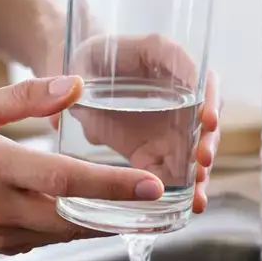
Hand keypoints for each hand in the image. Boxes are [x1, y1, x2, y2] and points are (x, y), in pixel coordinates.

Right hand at [0, 76, 165, 255]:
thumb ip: (24, 99)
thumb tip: (74, 85)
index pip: (63, 179)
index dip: (111, 185)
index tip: (148, 185)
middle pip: (73, 217)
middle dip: (121, 212)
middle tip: (159, 202)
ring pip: (63, 235)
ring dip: (101, 225)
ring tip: (137, 210)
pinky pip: (43, 241)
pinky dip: (69, 229)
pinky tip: (89, 215)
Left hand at [44, 33, 221, 213]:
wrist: (78, 74)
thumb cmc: (81, 62)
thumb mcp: (76, 65)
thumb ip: (68, 88)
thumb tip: (54, 121)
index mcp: (159, 53)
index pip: (191, 68)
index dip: (206, 94)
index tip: (206, 118)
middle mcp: (176, 85)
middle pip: (205, 110)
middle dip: (207, 138)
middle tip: (203, 160)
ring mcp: (173, 118)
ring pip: (197, 141)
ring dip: (201, 169)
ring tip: (198, 195)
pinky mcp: (162, 144)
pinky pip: (179, 164)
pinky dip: (185, 185)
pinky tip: (189, 206)